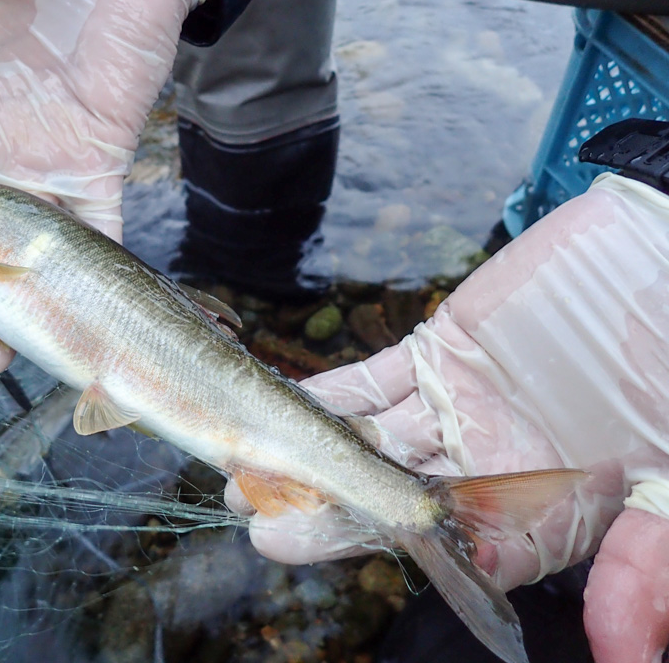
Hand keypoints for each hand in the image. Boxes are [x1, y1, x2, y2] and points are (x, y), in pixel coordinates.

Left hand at [225, 173, 668, 662]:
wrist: (663, 250)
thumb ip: (651, 558)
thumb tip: (628, 654)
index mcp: (542, 505)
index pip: (453, 551)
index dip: (388, 556)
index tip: (327, 555)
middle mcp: (488, 462)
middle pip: (392, 499)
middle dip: (327, 512)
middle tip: (262, 520)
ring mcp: (458, 406)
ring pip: (372, 442)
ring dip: (310, 456)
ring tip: (247, 467)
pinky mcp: (442, 351)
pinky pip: (376, 380)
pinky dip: (332, 394)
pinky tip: (284, 405)